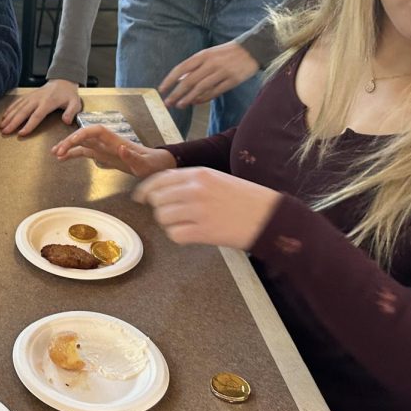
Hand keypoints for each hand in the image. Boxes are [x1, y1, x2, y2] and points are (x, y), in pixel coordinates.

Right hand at [0, 78, 81, 136]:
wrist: (63, 80)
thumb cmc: (68, 94)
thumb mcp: (74, 103)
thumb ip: (71, 112)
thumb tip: (66, 121)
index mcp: (48, 102)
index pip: (36, 116)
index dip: (28, 125)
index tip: (21, 133)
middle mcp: (37, 99)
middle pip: (23, 112)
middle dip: (13, 122)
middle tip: (5, 131)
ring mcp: (31, 97)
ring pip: (17, 107)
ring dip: (8, 117)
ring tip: (1, 126)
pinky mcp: (28, 96)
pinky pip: (17, 103)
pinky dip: (10, 109)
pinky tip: (4, 116)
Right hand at [51, 125, 175, 176]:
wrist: (154, 165)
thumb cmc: (151, 163)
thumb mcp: (144, 163)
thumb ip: (132, 156)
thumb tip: (120, 148)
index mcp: (116, 140)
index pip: (95, 131)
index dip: (82, 134)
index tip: (72, 141)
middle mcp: (107, 142)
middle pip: (84, 136)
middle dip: (70, 142)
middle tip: (58, 152)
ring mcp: (103, 148)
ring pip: (81, 144)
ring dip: (68, 147)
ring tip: (54, 153)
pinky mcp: (102, 155)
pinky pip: (84, 152)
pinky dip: (73, 155)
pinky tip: (63, 159)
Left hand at [133, 167, 280, 249]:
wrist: (271, 216)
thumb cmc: (246, 199)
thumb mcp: (217, 179)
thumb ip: (191, 181)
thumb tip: (162, 187)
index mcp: (199, 174)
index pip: (160, 179)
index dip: (145, 190)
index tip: (139, 198)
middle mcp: (196, 189)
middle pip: (158, 200)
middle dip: (161, 208)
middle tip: (174, 215)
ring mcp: (199, 210)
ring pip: (163, 217)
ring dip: (170, 223)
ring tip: (188, 224)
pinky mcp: (204, 231)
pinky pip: (175, 234)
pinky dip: (179, 236)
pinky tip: (193, 234)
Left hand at [159, 41, 258, 109]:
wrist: (254, 49)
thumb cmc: (227, 52)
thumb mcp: (209, 54)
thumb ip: (195, 66)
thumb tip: (179, 79)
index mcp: (203, 55)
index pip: (181, 68)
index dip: (170, 80)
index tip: (161, 90)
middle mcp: (211, 63)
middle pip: (189, 81)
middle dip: (176, 94)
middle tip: (168, 103)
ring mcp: (222, 72)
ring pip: (201, 89)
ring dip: (188, 99)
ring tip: (179, 105)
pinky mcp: (232, 81)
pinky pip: (214, 92)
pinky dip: (203, 99)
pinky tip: (195, 102)